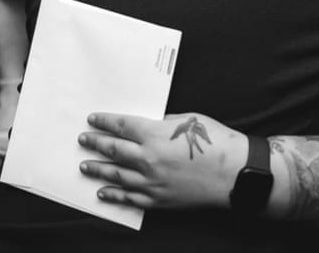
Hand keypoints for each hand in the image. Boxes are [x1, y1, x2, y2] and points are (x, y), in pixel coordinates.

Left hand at [78, 112, 246, 210]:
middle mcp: (148, 159)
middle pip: (113, 149)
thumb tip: (149, 125)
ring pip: (116, 175)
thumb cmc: (216, 143)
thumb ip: (164, 123)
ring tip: (85, 165)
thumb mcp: (189, 120)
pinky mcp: (158, 199)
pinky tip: (103, 191)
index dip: (105, 122)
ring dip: (98, 169)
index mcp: (155, 135)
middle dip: (95, 143)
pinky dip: (114, 194)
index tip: (93, 119)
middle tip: (84, 140)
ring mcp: (151, 182)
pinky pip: (129, 197)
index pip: (121, 126)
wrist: (234, 173)